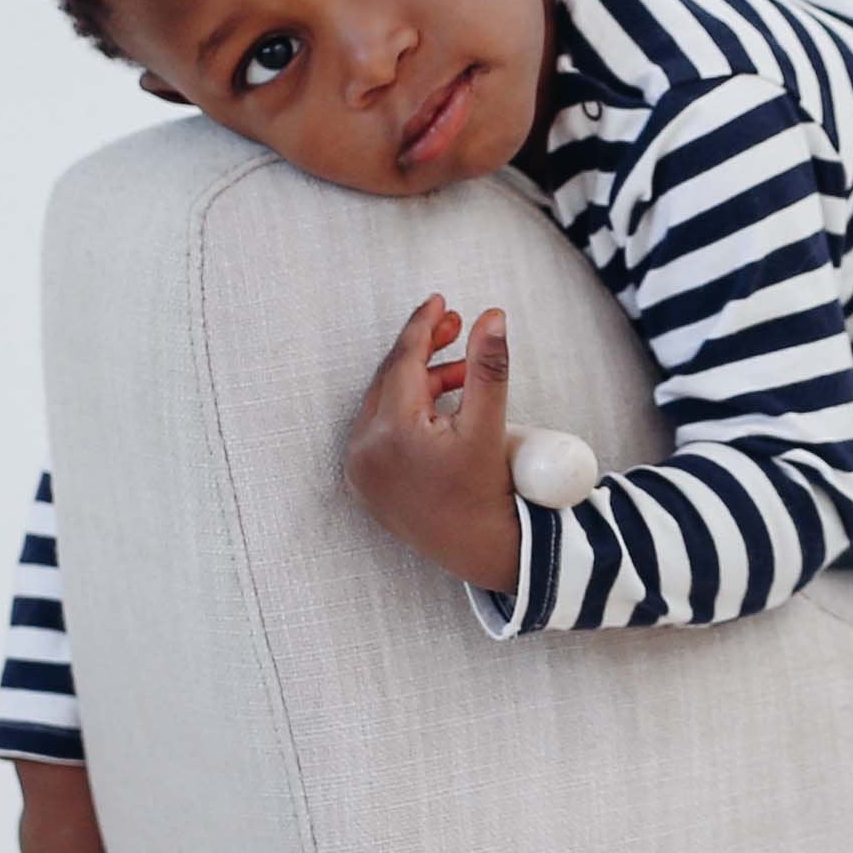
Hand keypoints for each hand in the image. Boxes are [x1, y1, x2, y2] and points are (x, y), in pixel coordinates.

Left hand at [344, 292, 522, 591]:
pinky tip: (438, 404)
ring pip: (384, 403)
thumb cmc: (488, 492)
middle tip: (455, 325)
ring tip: (461, 374)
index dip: (423, 327)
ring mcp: (360, 469)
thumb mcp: (490, 425)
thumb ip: (488, 366)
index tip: (439, 301)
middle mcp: (365, 450)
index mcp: (393, 433)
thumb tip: (492, 316)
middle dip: (422, 350)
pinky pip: (379, 429)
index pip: (403, 362)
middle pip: (391, 379)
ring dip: (418, 381)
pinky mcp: (363, 482)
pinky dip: (405, 411)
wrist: (481, 550)